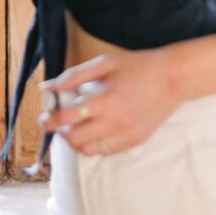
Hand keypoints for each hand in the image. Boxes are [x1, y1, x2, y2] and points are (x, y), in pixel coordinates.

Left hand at [37, 48, 183, 155]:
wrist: (173, 78)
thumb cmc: (136, 66)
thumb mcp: (103, 63)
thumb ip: (73, 76)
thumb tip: (47, 87)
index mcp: (104, 100)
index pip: (66, 117)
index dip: (49, 118)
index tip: (42, 116)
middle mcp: (114, 122)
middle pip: (74, 139)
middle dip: (59, 132)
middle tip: (55, 122)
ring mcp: (126, 135)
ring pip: (89, 150)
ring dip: (75, 141)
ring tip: (72, 128)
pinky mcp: (136, 141)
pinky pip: (106, 151)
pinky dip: (93, 145)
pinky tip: (91, 131)